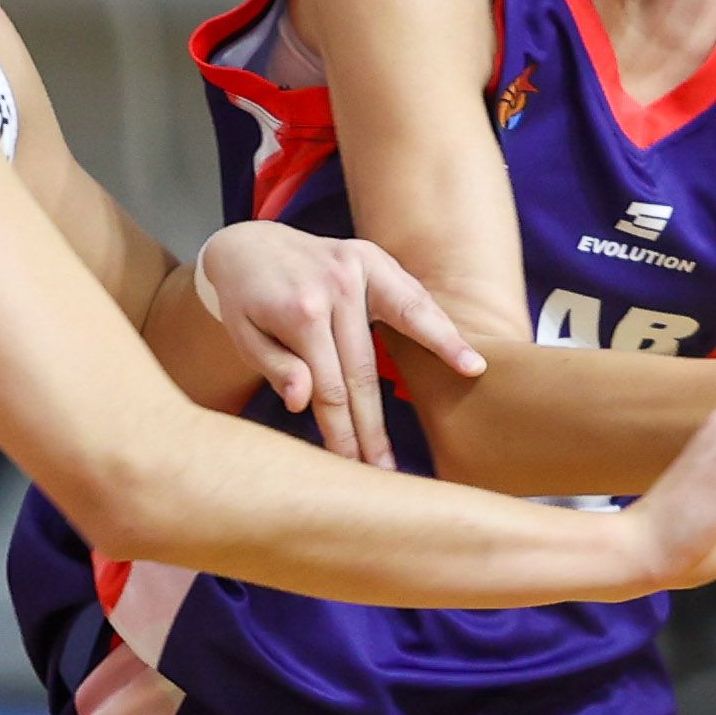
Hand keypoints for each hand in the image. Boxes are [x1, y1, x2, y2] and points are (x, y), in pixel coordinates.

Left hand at [189, 222, 484, 467]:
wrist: (249, 245)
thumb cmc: (246, 301)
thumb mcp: (245, 335)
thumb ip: (276, 367)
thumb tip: (302, 403)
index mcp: (300, 310)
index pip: (329, 387)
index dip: (342, 432)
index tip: (354, 467)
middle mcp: (335, 285)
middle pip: (365, 369)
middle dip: (376, 424)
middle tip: (388, 469)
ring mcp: (360, 267)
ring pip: (408, 318)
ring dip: (441, 352)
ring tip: (471, 376)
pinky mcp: (376, 259)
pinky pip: (414, 296)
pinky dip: (441, 320)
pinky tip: (467, 340)